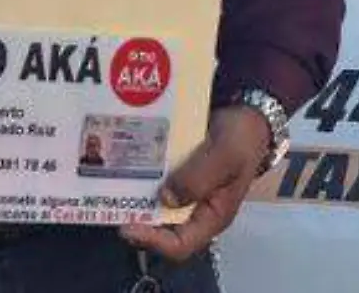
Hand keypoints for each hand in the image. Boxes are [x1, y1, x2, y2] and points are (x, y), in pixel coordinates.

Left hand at [120, 106, 269, 261]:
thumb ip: (198, 178)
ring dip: (135, 196)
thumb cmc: (242, 139)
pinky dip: (141, 176)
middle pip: (162, 227)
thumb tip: (164, 198)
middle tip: (110, 201)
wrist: (249, 113)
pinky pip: (156, 182)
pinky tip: (125, 162)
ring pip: (155, 204)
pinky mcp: (178, 174)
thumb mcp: (225, 156)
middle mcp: (196, 210)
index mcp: (212, 216)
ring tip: (111, 182)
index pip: (180, 245)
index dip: (153, 241)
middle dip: (137, 217)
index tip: (128, 225)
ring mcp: (185, 192)